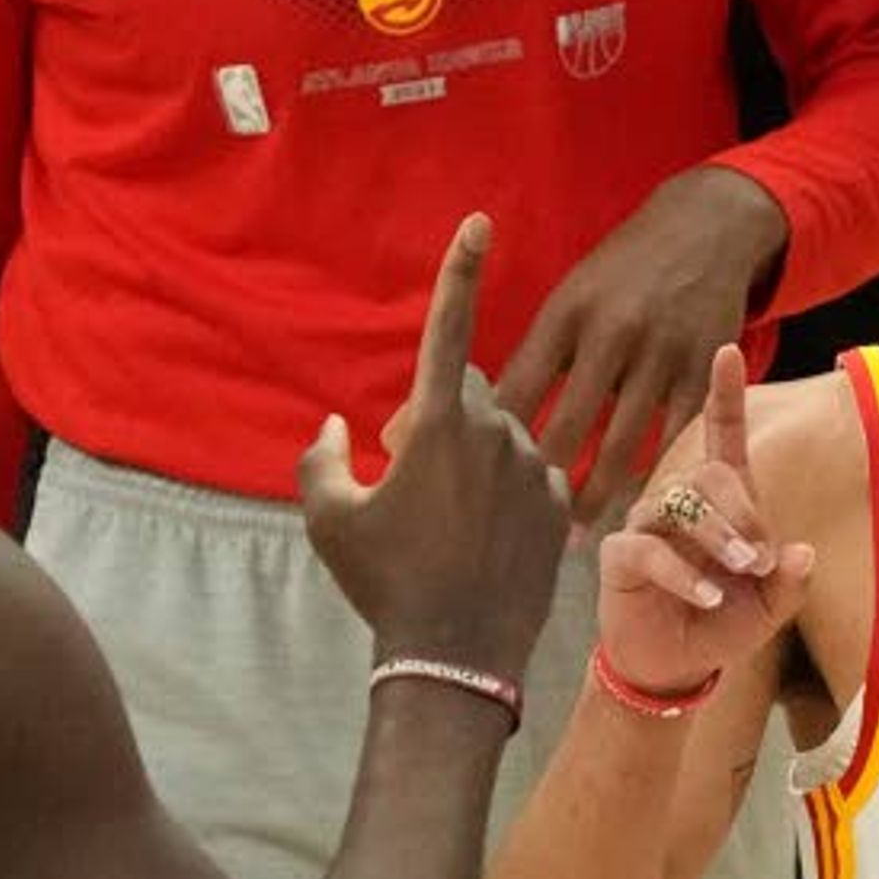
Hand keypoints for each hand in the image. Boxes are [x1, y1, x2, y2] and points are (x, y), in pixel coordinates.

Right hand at [301, 214, 565, 685]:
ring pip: (499, 439)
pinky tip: (485, 544)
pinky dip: (505, 496)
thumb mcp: (331, 521)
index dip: (460, 271)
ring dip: (475, 463)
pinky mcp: (556, 504)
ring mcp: (532, 468)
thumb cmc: (385, 584)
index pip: (449, 327)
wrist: (456, 655)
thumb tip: (337, 428)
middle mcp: (494, 432)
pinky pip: (528, 477)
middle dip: (439, 424)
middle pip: (464, 397)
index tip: (478, 222)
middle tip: (411, 487)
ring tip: (450, 529)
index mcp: (438, 425)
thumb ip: (322, 460)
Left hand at [500, 165, 786, 526]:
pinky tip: (633, 512)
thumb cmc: (620, 276)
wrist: (706, 229)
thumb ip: (530, 359)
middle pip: (567, 424)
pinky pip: (675, 439)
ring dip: (594, 495)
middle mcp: (614, 332)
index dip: (492, 440)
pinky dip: (653, 477)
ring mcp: (664, 353)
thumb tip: (473, 414)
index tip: (468, 486)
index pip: (519, 388)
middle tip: (513, 533)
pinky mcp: (705, 371)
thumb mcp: (567, 300)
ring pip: (622, 444)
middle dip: (538, 481)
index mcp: (566, 312)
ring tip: (570, 537)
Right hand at [599, 346, 813, 696]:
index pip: (721, 436)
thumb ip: (790, 582)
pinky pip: (647, 547)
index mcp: (722, 502)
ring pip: (679, 504)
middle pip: (708, 474)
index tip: (726, 350)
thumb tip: (802, 553)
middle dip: (742, 512)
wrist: (673, 668)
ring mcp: (647, 526)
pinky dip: (682, 573)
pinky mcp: (620, 557)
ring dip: (717, 536)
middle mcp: (681, 503)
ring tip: (739, 572)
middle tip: (758, 558)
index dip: (724, 394)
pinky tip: (705, 597)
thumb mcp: (770, 608)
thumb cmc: (720, 625)